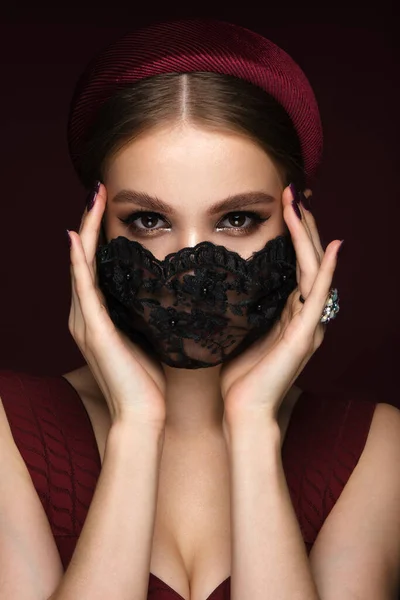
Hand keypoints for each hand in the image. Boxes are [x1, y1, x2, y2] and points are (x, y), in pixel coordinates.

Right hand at [67, 182, 166, 428]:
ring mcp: (85, 323)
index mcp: (99, 318)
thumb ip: (146, 315)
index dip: (99, 236)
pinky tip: (77, 236)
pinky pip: (83, 287)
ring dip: (85, 231)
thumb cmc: (149, 382)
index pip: (96, 267)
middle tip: (98, 191)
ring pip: (80, 266)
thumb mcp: (148, 339)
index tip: (109, 207)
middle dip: (90, 224)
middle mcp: (85, 316)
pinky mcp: (93, 330)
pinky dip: (79, 260)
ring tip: (92, 200)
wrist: (143, 415)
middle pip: (84, 260)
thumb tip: (164, 294)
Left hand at [220, 184, 341, 428]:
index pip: (296, 266)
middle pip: (309, 262)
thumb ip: (246, 309)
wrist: (243, 411)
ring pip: (315, 271)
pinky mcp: (305, 336)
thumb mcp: (241, 333)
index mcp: (290, 315)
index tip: (283, 206)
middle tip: (293, 193)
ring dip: (309, 237)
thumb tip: (230, 284)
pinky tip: (331, 247)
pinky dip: (327, 270)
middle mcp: (305, 316)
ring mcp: (309, 325)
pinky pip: (319, 296)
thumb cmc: (240, 378)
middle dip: (303, 226)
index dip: (294, 235)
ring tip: (300, 205)